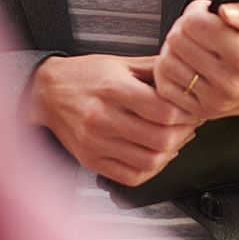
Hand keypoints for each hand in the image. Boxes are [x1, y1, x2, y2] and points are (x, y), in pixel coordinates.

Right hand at [26, 55, 199, 186]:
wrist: (46, 92)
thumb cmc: (85, 75)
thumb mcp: (120, 62)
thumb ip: (155, 69)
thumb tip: (186, 75)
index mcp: (113, 89)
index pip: (163, 111)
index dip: (186, 113)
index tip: (192, 109)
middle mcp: (103, 118)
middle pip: (160, 139)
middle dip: (183, 133)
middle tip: (188, 125)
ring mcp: (96, 144)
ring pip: (149, 162)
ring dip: (171, 153)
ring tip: (175, 139)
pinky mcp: (91, 161)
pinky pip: (131, 176)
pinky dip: (151, 169)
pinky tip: (156, 154)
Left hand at [155, 0, 238, 129]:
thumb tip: (224, 10)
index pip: (194, 24)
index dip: (196, 10)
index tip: (206, 11)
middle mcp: (228, 81)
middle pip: (177, 41)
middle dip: (183, 27)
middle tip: (198, 26)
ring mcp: (213, 99)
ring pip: (167, 64)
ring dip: (173, 48)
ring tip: (192, 43)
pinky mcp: (204, 111)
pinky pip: (167, 88)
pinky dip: (169, 72)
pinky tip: (185, 63)